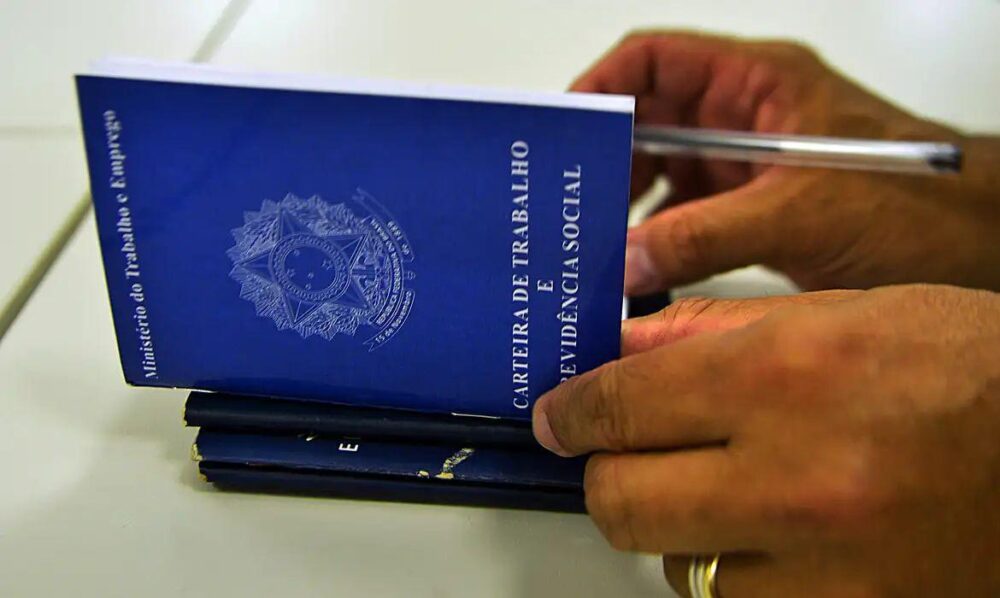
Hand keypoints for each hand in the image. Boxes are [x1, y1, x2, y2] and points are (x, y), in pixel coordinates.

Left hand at [532, 285, 999, 595]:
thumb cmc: (969, 372)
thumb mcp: (841, 314)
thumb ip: (715, 331)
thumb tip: (622, 349)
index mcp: (786, 376)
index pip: (620, 405)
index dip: (572, 413)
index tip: (559, 418)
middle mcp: (796, 478)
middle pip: (621, 501)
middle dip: (608, 475)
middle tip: (626, 457)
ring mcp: (826, 568)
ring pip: (677, 568)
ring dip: (682, 530)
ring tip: (733, 493)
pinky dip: (738, 575)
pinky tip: (778, 538)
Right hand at [572, 32, 999, 291]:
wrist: (975, 247)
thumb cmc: (917, 204)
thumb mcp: (799, 213)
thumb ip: (706, 236)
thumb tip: (624, 260)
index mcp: (757, 83)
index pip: (656, 61)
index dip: (602, 86)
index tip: (565, 133)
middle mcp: (742, 118)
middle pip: (647, 121)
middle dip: (605, 160)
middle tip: (567, 205)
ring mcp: (744, 166)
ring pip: (660, 173)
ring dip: (624, 206)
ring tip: (588, 244)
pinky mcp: (749, 210)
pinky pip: (682, 216)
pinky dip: (653, 240)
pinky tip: (632, 270)